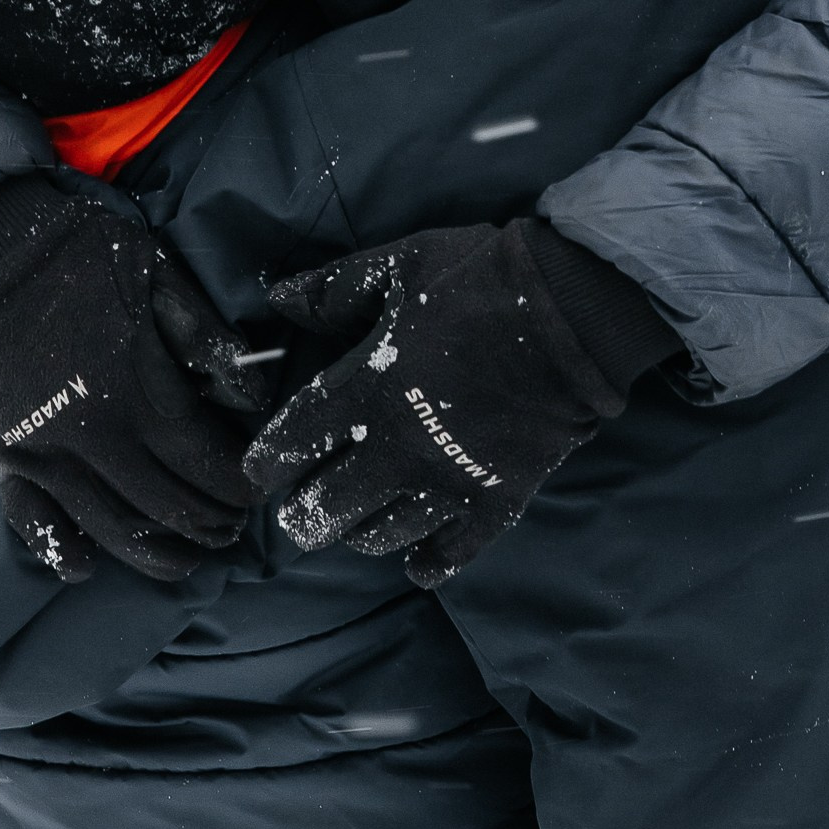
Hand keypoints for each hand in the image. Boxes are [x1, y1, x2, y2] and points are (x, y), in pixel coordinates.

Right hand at [0, 176, 277, 582]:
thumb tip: (253, 399)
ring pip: (110, 527)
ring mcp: (44, 452)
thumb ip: (206, 338)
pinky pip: (32, 521)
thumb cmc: (83, 255)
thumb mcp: (158, 273)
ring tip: (191, 557)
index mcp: (137, 391)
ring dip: (155, 553)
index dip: (235, 488)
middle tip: (234, 527)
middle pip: (165, 504)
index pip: (203, 463)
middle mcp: (91, 435)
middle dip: (209, 523)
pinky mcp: (7, 454)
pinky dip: (61, 550)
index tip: (257, 496)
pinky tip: (88, 567)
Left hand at [243, 219, 677, 585]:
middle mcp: (396, 450)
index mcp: (363, 392)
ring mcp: (447, 483)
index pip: (292, 443)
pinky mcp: (496, 500)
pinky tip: (417, 561)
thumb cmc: (477, 280)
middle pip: (325, 508)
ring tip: (356, 522)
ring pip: (380, 535)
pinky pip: (451, 554)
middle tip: (298, 512)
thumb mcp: (396, 267)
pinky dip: (428, 562)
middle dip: (302, 515)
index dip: (266, 463)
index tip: (258, 470)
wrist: (570, 312)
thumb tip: (276, 298)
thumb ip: (331, 289)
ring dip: (358, 533)